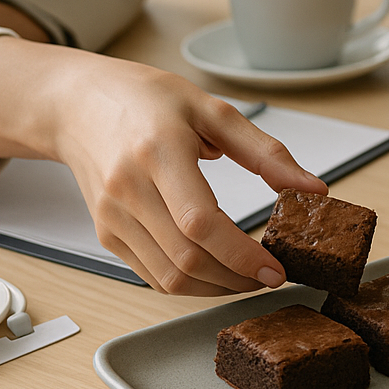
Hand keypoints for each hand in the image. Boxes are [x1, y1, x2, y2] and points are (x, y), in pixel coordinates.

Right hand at [0, 37, 326, 295]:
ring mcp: (113, 217)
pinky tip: (216, 271)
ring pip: (168, 277)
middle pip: (186, 259)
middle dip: (237, 280)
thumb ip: (266, 152)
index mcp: (158, 153)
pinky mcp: (106, 234)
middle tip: (271, 277)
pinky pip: (151, 274)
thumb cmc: (144, 100)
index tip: (276, 268)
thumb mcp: (212, 109)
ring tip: (249, 278)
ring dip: (216, 288)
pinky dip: (189, 283)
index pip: (200, 222)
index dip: (242, 255)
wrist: (76, 104)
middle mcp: (128, 189)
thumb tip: (312, 189)